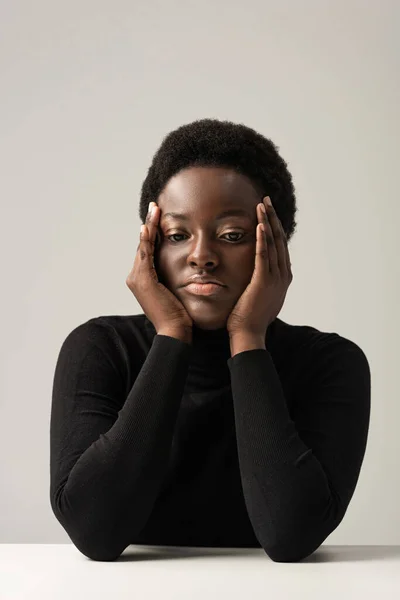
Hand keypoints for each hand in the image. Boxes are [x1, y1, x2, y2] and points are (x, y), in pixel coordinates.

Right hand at [126, 202, 192, 337]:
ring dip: (148, 226)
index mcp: (144, 279)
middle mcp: (136, 277)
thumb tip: (188, 268)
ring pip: (143, 245)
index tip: (158, 216)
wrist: (175, 331)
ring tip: (154, 210)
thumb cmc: (180, 315)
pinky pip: (145, 254)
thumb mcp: (176, 292)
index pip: (148, 249)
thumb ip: (176, 278)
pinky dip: (147, 240)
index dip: (153, 232)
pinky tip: (150, 227)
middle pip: (144, 244)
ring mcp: (137, 278)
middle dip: (149, 224)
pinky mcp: (143, 280)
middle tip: (155, 206)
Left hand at [226, 196, 292, 337]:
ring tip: (262, 205)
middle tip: (266, 200)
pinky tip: (259, 224)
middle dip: (272, 218)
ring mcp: (275, 278)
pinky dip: (262, 238)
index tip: (267, 212)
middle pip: (279, 240)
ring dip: (267, 222)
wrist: (249, 334)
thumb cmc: (248, 318)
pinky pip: (263, 255)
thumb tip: (256, 275)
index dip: (274, 227)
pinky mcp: (263, 281)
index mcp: (282, 278)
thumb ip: (261, 282)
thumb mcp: (259, 296)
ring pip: (273, 244)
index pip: (280, 246)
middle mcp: (283, 275)